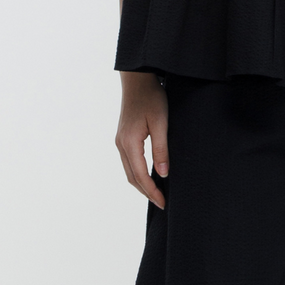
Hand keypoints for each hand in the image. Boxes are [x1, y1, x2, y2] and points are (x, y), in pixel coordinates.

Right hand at [116, 71, 168, 207]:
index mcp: (129, 142)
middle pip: (131, 177)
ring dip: (141, 185)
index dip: (152, 191)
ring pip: (129, 171)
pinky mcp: (123, 137)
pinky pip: (129, 162)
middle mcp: (121, 144)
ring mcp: (120, 141)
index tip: (163, 203)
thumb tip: (162, 174)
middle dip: (146, 192)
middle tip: (162, 204)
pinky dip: (137, 174)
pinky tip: (148, 176)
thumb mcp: (161, 123)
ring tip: (156, 194)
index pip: (140, 175)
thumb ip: (161, 149)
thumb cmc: (152, 98)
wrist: (138, 80)